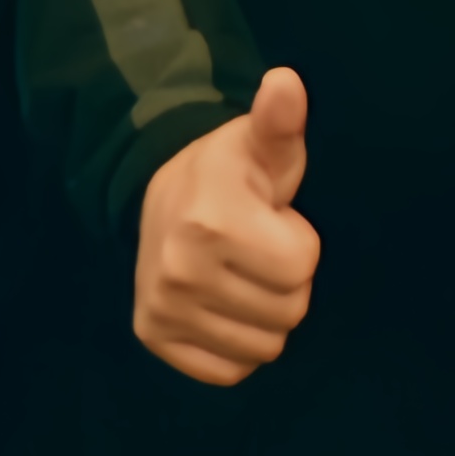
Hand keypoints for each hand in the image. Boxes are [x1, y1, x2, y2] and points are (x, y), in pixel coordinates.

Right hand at [134, 67, 320, 385]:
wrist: (160, 194)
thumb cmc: (230, 174)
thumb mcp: (261, 145)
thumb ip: (280, 121)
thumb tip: (286, 84)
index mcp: (210, 222)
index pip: (300, 269)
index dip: (299, 245)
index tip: (273, 223)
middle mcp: (178, 271)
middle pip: (288, 313)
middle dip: (286, 282)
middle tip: (256, 252)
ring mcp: (162, 307)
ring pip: (263, 348)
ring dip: (265, 316)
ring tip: (241, 275)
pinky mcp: (154, 336)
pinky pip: (229, 371)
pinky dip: (236, 345)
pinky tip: (224, 306)